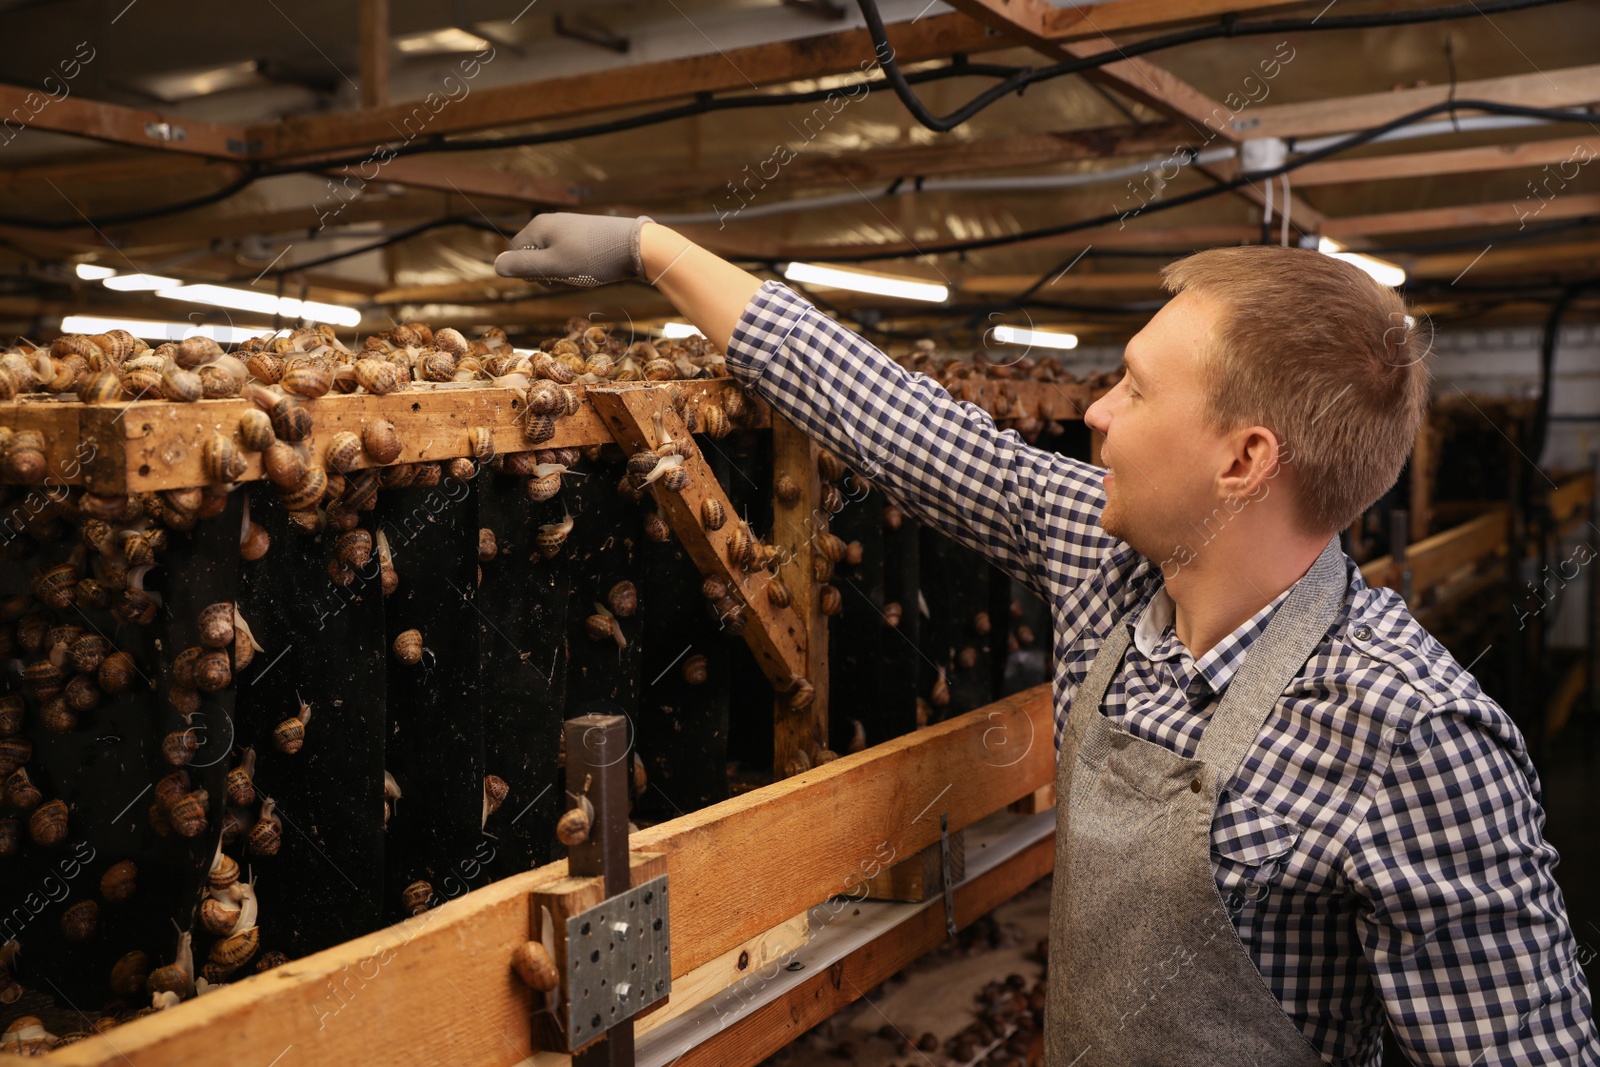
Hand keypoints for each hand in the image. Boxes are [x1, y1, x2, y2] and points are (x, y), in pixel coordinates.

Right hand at [494, 212, 652, 287]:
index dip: (529, 272)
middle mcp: (552, 222)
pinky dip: (578, 268)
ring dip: (564, 273)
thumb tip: (495, 266)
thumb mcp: (553, 266)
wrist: (636, 247)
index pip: (515, 254)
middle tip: (570, 276)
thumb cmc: (592, 258)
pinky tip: (594, 269)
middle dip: (548, 273)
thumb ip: (523, 266)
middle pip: (535, 257)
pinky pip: (571, 256)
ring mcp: (569, 228)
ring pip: (554, 260)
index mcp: (539, 226)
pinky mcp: (585, 236)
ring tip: (584, 272)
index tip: (550, 276)